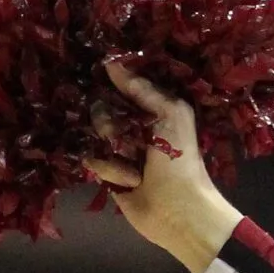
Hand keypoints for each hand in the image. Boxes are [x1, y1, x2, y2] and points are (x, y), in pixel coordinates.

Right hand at [84, 62, 242, 272]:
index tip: (95, 70)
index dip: (110, 81)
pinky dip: (110, 169)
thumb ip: (143, 88)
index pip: (122, 86)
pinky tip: (129, 180)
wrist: (179, 210)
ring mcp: (119, 150)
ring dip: (113, 147)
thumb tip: (112, 62)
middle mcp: (134, 126)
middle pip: (101, 108)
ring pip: (93, 132)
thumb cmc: (181, 160)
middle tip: (125, 134)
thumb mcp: (171, 115)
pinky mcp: (108, 173)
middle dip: (110, 120)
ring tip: (134, 163)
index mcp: (153, 110)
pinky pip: (92, 158)